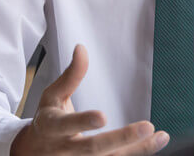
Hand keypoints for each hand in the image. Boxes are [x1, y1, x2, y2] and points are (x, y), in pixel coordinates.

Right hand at [11, 44, 169, 154]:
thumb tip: (81, 48)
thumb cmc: (47, 121)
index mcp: (52, 127)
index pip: (67, 125)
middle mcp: (65, 150)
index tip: (103, 116)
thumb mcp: (52, 96)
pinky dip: (134, 155)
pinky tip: (153, 145)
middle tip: (147, 126)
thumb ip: (70, 76)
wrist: (32, 154)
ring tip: (160, 137)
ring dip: (137, 150)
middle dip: (122, 139)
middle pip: (94, 149)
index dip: (84, 122)